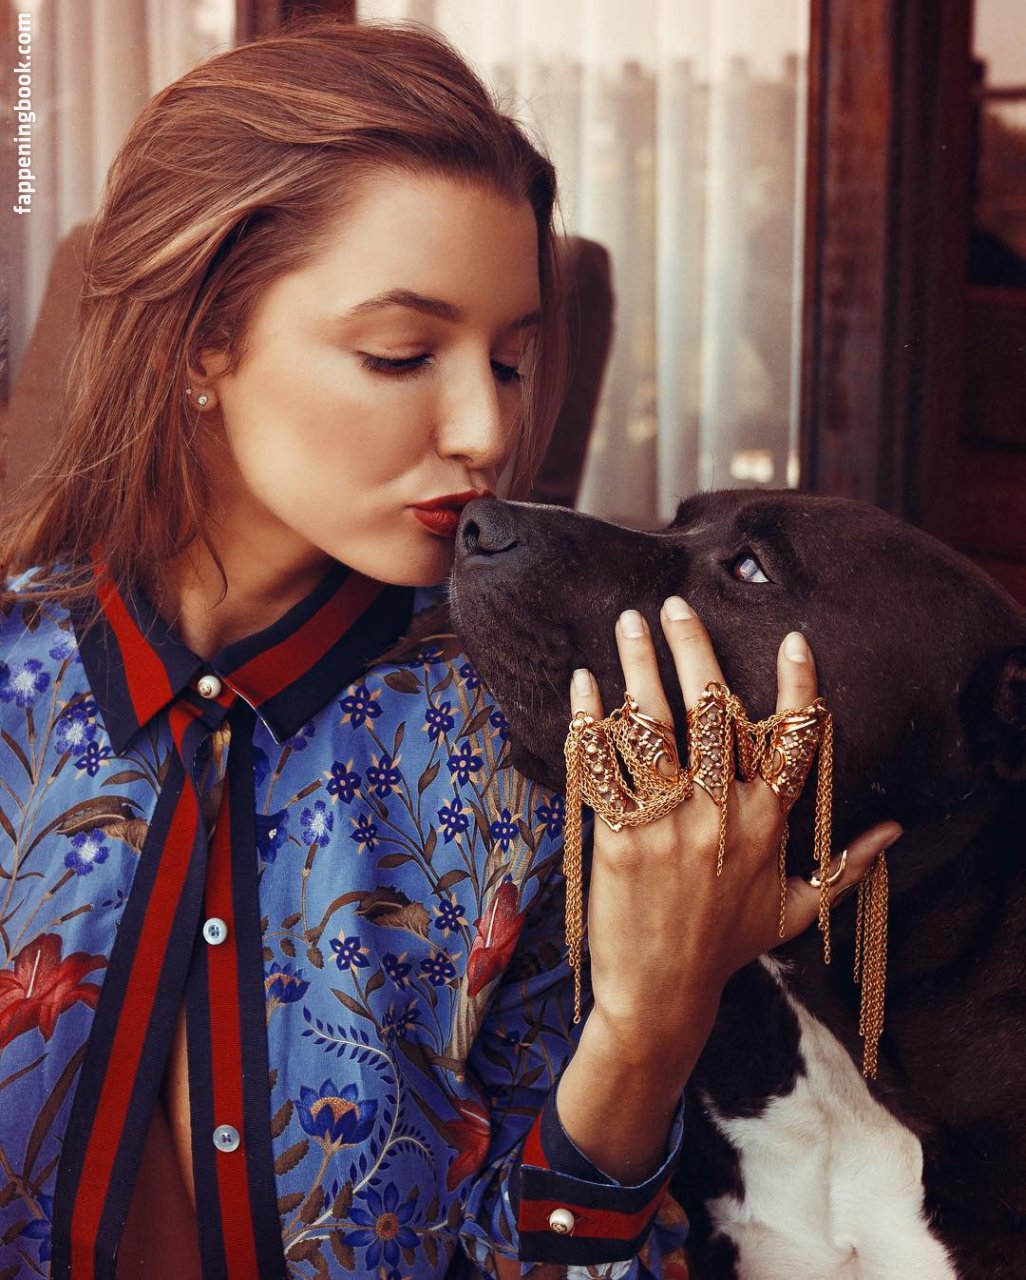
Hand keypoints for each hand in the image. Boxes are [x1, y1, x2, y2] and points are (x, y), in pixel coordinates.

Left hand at [568, 596, 900, 1074]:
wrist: (661, 996)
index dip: (798, 687)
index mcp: (767, 825)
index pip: (793, 742)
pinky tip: (583, 682)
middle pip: (714, 713)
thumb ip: (845, 868)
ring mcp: (669, 824)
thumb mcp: (796, 911)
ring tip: (629, 621)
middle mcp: (722, 815)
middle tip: (676, 606)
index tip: (793, 639)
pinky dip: (590, 718)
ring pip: (655, 725)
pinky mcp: (619, 836)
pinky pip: (604, 764)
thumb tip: (895, 833)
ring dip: (641, 664)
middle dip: (695, 649)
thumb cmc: (728, 947)